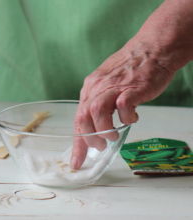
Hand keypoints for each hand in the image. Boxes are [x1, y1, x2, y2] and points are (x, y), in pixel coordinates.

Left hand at [71, 43, 174, 169]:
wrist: (150, 49)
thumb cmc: (130, 69)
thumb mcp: (106, 85)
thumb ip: (99, 103)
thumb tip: (95, 126)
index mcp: (90, 89)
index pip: (78, 119)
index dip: (77, 144)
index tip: (76, 162)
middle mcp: (97, 88)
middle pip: (83, 117)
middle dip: (89, 137)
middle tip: (99, 146)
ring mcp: (113, 87)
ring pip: (96, 112)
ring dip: (103, 130)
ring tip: (113, 135)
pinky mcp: (131, 88)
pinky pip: (123, 107)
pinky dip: (126, 118)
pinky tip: (132, 117)